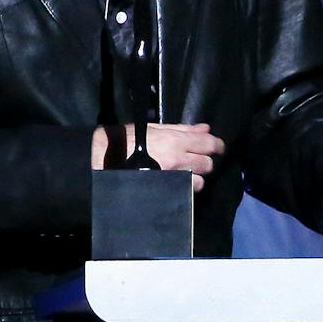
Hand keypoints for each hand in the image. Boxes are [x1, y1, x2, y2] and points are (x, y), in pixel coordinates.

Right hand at [90, 122, 223, 192]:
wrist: (104, 160)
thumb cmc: (127, 139)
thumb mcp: (155, 127)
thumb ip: (182, 129)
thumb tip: (205, 128)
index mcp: (177, 141)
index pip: (209, 144)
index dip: (217, 146)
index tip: (218, 147)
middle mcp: (179, 161)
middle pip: (207, 165)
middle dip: (205, 162)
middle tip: (197, 160)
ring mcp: (173, 179)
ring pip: (199, 183)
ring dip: (195, 179)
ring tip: (185, 175)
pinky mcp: (166, 192)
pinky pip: (185, 194)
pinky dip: (184, 190)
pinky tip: (176, 186)